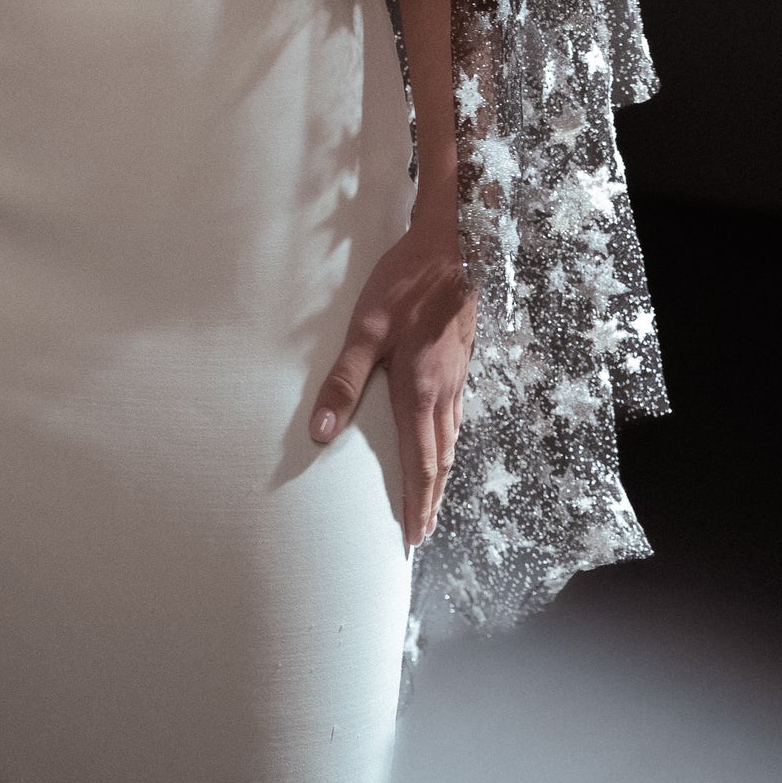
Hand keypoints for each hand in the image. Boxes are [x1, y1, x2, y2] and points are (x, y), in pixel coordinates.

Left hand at [308, 219, 476, 545]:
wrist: (453, 246)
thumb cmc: (406, 284)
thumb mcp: (366, 329)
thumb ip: (343, 381)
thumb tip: (320, 433)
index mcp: (420, 392)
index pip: (419, 461)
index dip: (415, 500)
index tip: (412, 535)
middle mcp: (444, 392)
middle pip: (441, 458)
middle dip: (430, 498)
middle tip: (423, 532)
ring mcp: (457, 376)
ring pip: (453, 438)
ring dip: (443, 473)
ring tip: (434, 497)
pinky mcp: (461, 359)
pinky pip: (458, 415)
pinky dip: (451, 441)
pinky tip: (445, 438)